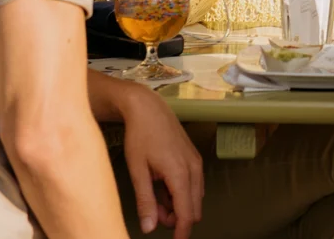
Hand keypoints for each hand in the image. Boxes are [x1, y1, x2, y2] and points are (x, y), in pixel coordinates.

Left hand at [116, 81, 203, 237]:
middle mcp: (194, 169)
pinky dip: (180, 193)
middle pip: (194, 208)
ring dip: (178, 206)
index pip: (187, 213)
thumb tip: (149, 228)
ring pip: (194, 197)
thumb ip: (145, 201)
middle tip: (154, 216)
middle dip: (177, 219)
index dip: (181, 232)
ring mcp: (196, 162)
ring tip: (154, 201)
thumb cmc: (140, 136)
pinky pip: (193, 184)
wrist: (148, 107)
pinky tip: (161, 188)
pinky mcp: (194, 158)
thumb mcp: (138, 171)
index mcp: (181, 173)